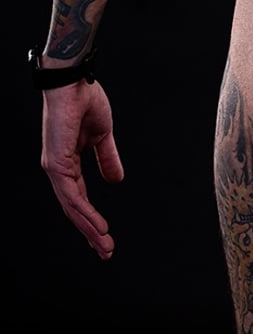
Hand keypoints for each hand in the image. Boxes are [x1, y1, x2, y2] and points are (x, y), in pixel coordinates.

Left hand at [41, 79, 123, 258]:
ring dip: (89, 229)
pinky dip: (85, 214)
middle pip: (73, 209)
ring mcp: (55, 168)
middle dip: (90, 232)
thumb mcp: (102, 134)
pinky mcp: (57, 165)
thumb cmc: (85, 100)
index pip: (78, 197)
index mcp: (66, 161)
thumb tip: (116, 180)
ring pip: (72, 208)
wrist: (74, 82)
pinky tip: (97, 227)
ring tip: (105, 246)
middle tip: (105, 252)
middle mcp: (57, 169)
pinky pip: (72, 196)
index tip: (104, 235)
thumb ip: (107, 158)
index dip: (91, 217)